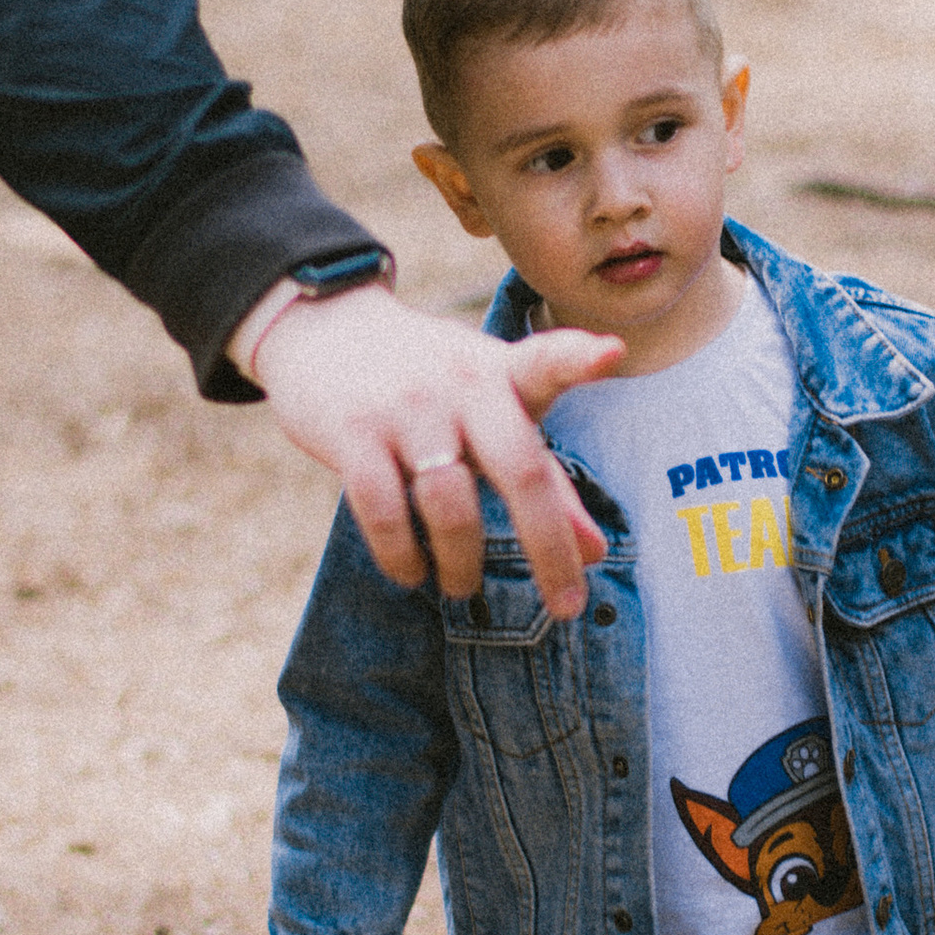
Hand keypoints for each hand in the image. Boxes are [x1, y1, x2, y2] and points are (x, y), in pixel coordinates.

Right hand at [249, 283, 614, 616]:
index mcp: (502, 375)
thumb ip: (546, 479)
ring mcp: (406, 408)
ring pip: (449, 503)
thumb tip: (596, 553)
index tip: (611, 353)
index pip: (546, 362)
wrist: (323, 328)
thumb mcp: (491, 412)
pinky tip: (411, 572)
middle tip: (566, 606)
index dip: (579, 358)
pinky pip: (382, 510)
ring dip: (462, 562)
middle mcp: (461, 386)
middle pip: (518, 468)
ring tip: (462, 587)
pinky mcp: (353, 432)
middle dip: (548, 546)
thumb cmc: (429, 384)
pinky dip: (402, 555)